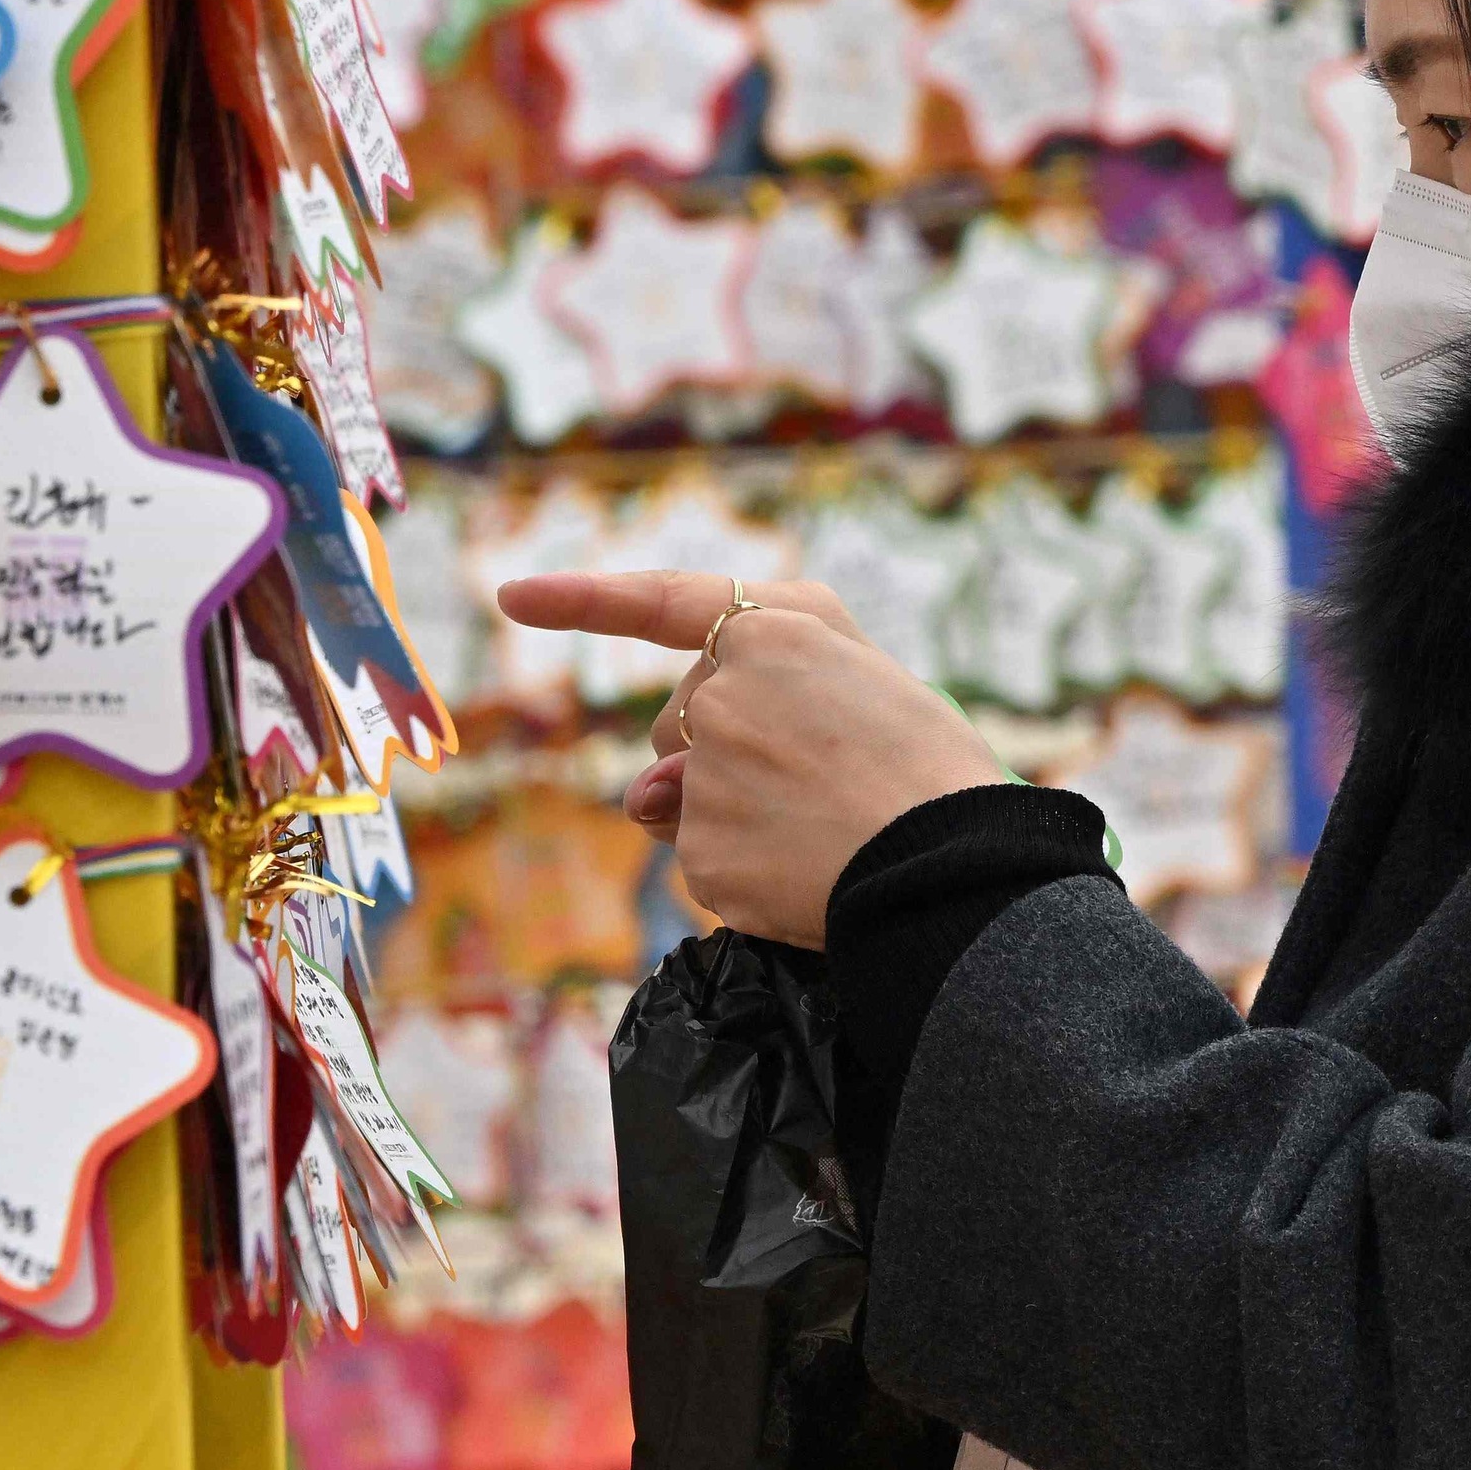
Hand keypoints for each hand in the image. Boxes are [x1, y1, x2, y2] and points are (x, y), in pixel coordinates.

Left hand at [491, 570, 1011, 946]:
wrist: (958, 865)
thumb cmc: (933, 774)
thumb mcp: (866, 688)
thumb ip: (752, 702)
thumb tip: (643, 792)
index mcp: (779, 631)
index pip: (664, 603)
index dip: (583, 600)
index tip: (511, 597)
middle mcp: (727, 692)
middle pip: (683, 720)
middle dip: (719, 746)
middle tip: (821, 775)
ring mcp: (707, 774)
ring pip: (690, 796)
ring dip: (735, 812)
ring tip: (824, 825)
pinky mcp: (702, 852)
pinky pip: (705, 861)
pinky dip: (745, 871)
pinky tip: (803, 870)